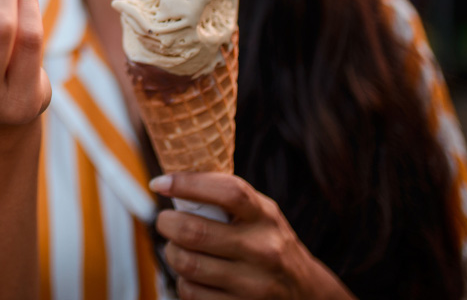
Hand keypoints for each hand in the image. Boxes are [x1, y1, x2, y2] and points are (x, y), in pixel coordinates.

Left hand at [151, 173, 353, 299]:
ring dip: (172, 254)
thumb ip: (226, 198)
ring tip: (178, 248)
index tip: (160, 183)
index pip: (227, 192)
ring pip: (188, 265)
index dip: (188, 183)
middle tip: (166, 221)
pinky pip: (192, 293)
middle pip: (194, 232)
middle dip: (167, 224)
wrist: (306, 292)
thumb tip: (174, 178)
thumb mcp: (261, 213)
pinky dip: (183, 281)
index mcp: (265, 216)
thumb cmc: (270, 242)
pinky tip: (193, 274)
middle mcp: (263, 249)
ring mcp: (254, 284)